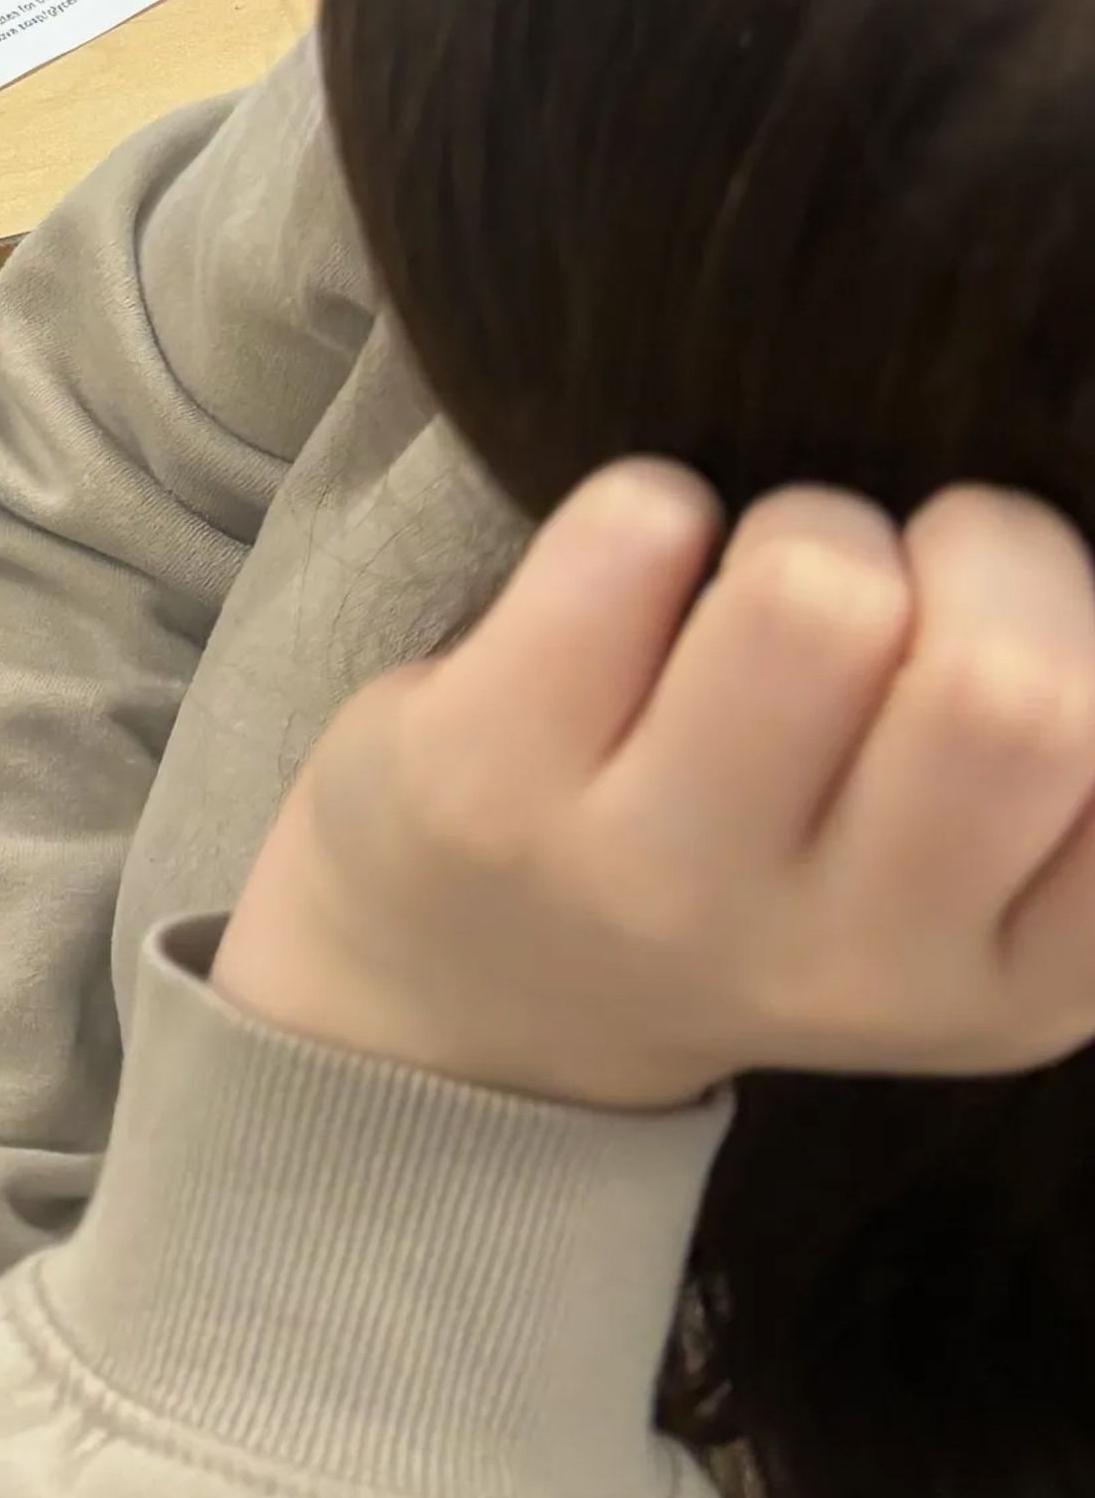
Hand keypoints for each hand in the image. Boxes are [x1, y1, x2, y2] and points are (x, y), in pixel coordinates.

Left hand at [215, 462, 1094, 1113]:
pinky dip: (652, 503)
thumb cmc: (764, 879)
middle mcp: (842, 960)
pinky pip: (639, 534)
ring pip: (817, 593)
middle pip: (1007, 692)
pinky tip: (631, 577)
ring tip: (763, 577)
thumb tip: (1088, 571)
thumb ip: (1067, 776)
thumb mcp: (959, 900)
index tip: (1009, 633)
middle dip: (981, 551)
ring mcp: (653, 879)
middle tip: (903, 573)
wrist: (465, 994)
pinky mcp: (492, 778)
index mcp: (1013, 983)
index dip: (1090, 632)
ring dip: (808, 524)